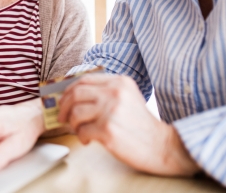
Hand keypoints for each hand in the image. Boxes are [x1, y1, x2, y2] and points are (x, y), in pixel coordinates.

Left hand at [58, 73, 199, 175]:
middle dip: (64, 106)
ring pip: (76, 113)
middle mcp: (115, 93)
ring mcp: (111, 111)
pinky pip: (82, 131)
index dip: (69, 90)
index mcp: (119, 82)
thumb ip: (106, 91)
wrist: (163, 146)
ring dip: (73, 124)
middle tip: (62, 117)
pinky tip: (88, 140)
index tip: (63, 100)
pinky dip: (81, 136)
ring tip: (80, 130)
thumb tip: (73, 94)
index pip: (84, 80)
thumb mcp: (127, 97)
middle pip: (76, 94)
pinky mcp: (108, 130)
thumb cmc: (141, 124)